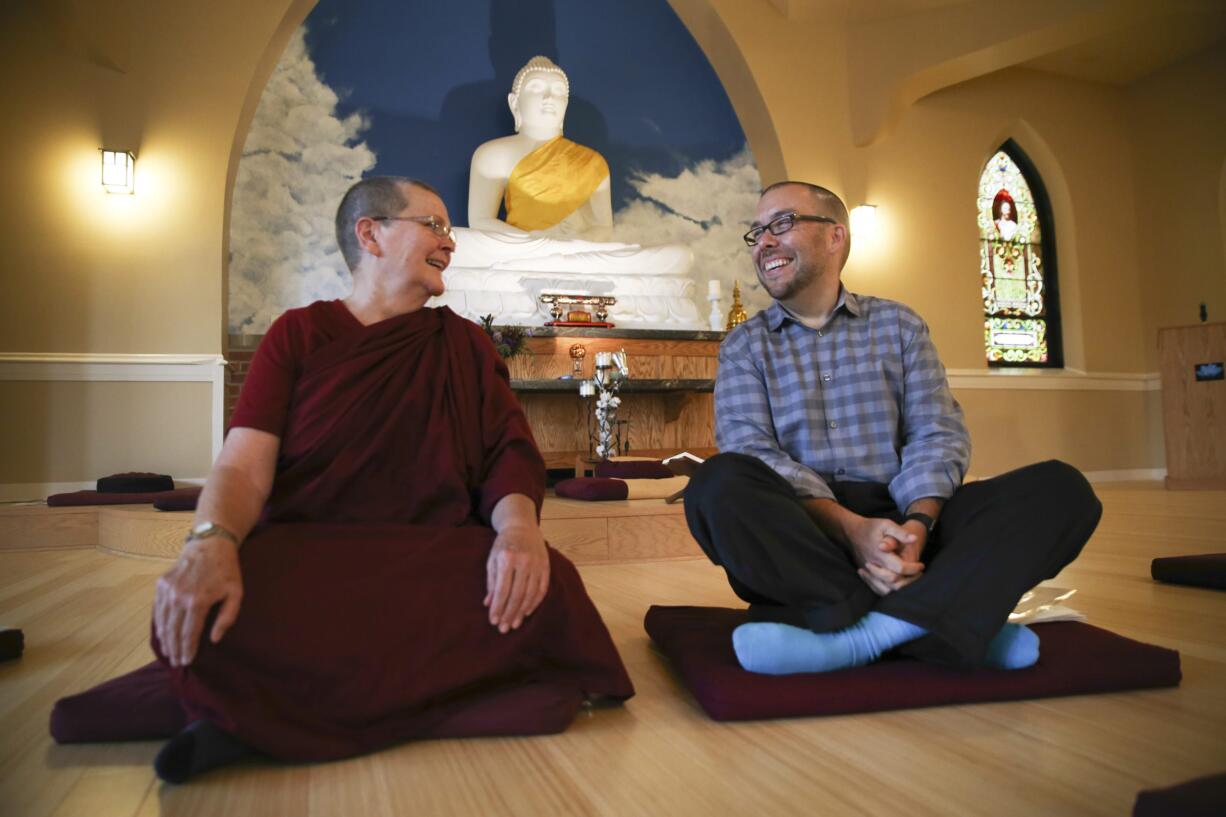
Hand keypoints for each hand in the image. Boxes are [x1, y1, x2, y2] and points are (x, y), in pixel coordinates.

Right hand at [153, 538, 242, 666]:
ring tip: (169, 653)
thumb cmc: (226, 570)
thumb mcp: (236, 593)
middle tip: (177, 663)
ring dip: (165, 640)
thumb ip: (227, 618)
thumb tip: (214, 640)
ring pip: (162, 622)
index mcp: (198, 601)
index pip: (189, 634)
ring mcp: (167, 590)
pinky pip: (157, 610)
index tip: (187, 662)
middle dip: (174, 650)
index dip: (187, 650)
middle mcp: (179, 597)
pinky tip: (162, 634)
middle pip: (173, 631)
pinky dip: (159, 624)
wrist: (209, 545)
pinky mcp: (161, 584)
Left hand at [484, 523, 549, 633]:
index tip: (493, 621)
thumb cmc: (503, 545)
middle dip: (509, 614)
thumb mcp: (492, 559)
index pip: (502, 589)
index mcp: (507, 558)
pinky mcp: (546, 566)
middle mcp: (523, 561)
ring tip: (515, 624)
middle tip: (504, 628)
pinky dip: (534, 603)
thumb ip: (491, 582)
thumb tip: (489, 604)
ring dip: (521, 612)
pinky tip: (526, 612)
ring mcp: (537, 564)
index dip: (498, 607)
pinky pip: (541, 589)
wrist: (522, 527)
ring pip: (530, 594)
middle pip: (517, 595)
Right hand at [847, 517, 923, 595]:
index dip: (913, 569)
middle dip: (909, 581)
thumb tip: (914, 539)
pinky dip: (888, 590)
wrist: (851, 532)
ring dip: (900, 588)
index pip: (899, 568)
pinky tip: (897, 585)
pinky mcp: (866, 574)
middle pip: (893, 582)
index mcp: (881, 554)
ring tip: (909, 580)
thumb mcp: (886, 524)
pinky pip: (877, 588)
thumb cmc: (870, 527)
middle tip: (918, 575)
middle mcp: (874, 565)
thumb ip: (900, 533)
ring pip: (885, 589)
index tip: (921, 565)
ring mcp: (868, 572)